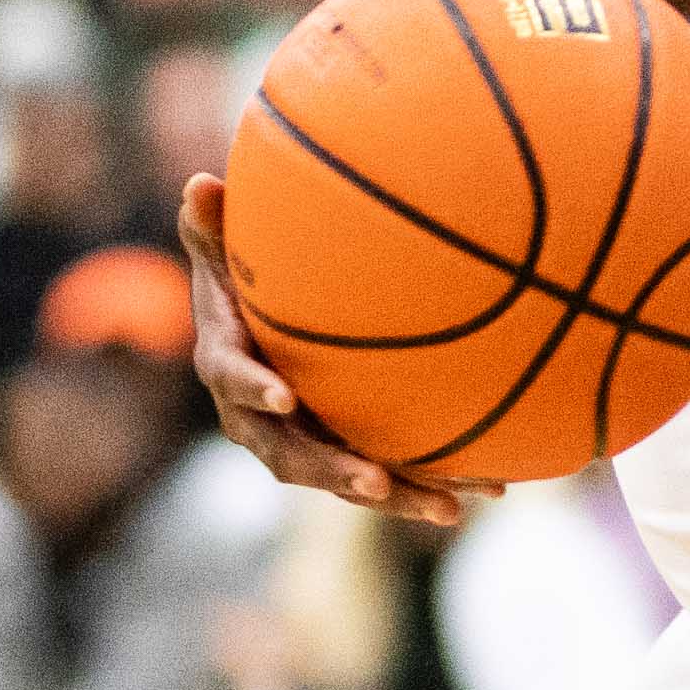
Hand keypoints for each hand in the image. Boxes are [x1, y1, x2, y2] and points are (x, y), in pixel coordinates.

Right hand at [177, 171, 472, 525]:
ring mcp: (304, 441)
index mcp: (227, 366)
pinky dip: (434, 483)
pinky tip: (491, 488)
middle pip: (293, 457)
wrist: (259, 328)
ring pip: (348, 479)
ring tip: (449, 508)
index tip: (283, 394)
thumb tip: (198, 182)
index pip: (234, 380)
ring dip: (399, 496)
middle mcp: (260, 418)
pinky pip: (387, 473)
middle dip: (334, 472)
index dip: (253, 389)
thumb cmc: (239, 278)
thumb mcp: (220, 250)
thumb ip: (211, 225)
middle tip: (373, 482)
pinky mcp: (344, 450)